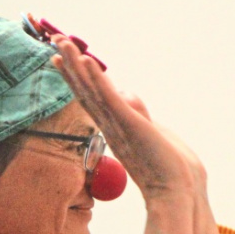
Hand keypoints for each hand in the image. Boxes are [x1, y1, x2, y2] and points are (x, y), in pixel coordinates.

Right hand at [49, 37, 207, 233]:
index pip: (92, 99)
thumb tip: (131, 97)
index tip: (62, 60)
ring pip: (92, 91)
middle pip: (85, 91)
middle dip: (69, 66)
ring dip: (77, 66)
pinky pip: (110, 99)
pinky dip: (98, 80)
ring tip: (62, 42)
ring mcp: (119, 126)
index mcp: (116, 131)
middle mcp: (112, 127)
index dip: (76, 79)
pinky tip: (88, 62)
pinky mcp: (131, 126)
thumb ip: (141, 115)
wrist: (179, 192)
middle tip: (54, 41)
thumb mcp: (154, 133)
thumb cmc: (172, 169)